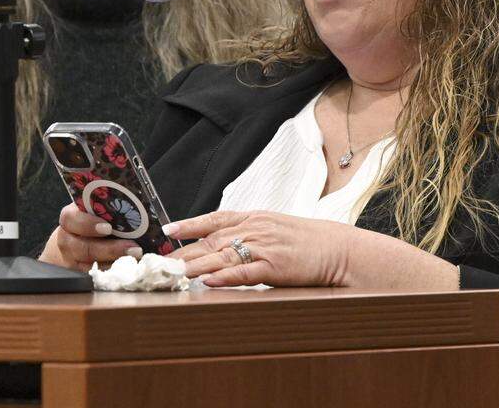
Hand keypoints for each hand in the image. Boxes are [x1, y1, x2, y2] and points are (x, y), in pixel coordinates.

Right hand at [39, 204, 141, 270]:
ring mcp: (70, 260)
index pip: (70, 218)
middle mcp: (66, 240)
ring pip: (87, 265)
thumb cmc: (91, 219)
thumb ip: (106, 208)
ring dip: (113, 262)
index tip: (108, 228)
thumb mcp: (93, 210)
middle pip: (80, 247)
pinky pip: (94, 276)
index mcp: (70, 218)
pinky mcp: (79, 274)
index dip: (88, 224)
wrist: (71, 241)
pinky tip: (127, 268)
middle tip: (132, 248)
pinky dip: (111, 272)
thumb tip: (136, 208)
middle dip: (109, 249)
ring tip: (134, 258)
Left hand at [165, 210, 358, 287]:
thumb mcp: (275, 229)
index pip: (214, 219)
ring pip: (221, 256)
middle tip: (160, 262)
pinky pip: (243, 272)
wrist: (338, 250)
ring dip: (194, 265)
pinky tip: (206, 281)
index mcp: (254, 218)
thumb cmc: (308, 242)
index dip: (189, 224)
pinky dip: (223, 277)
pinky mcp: (274, 267)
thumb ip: (250, 234)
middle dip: (183, 252)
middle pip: (210, 241)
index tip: (168, 229)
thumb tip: (225, 245)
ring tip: (173, 273)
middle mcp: (255, 229)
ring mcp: (264, 247)